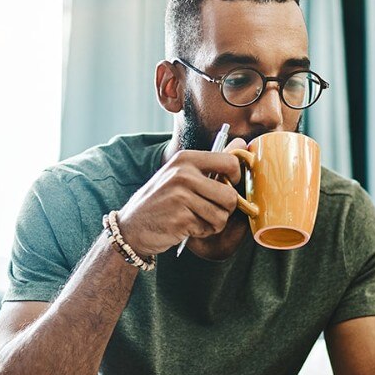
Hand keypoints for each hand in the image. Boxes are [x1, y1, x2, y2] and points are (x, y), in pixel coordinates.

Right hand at [117, 138, 246, 255]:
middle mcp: (183, 174)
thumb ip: (212, 161)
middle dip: (226, 209)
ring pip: (222, 216)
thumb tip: (242, 143)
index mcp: (186, 159)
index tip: (228, 186)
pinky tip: (186, 227)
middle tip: (211, 210)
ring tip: (196, 219)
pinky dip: (201, 232)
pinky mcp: (180, 219)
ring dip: (213, 223)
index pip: (230, 162)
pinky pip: (208, 228)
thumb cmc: (162, 200)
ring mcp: (180, 197)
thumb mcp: (181, 174)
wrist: (132, 226)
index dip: (236, 179)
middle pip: (230, 196)